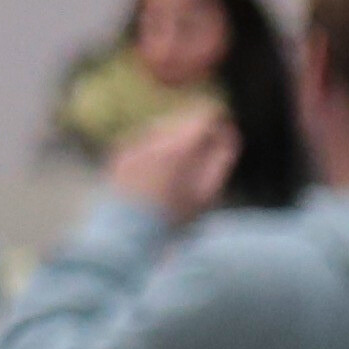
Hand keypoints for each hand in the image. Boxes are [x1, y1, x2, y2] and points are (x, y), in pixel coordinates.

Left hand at [104, 102, 240, 225]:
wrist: (127, 231)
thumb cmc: (173, 216)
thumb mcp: (207, 192)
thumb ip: (221, 158)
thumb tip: (229, 131)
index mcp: (178, 148)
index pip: (203, 117)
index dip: (216, 121)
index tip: (223, 130)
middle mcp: (152, 139)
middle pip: (183, 120)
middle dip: (195, 134)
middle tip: (202, 157)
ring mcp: (132, 143)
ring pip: (163, 128)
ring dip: (174, 140)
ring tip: (179, 170)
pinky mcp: (119, 151)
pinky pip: (144, 141)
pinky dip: (154, 149)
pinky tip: (158, 173)